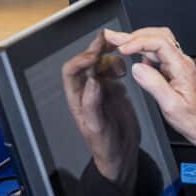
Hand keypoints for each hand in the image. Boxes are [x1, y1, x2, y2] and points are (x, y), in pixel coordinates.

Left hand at [61, 32, 139, 195]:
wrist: (121, 156)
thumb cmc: (104, 147)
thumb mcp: (97, 128)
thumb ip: (93, 104)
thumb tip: (92, 80)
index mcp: (77, 98)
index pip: (71, 71)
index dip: (80, 60)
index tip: (94, 55)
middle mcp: (87, 91)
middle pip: (86, 63)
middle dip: (95, 50)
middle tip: (107, 39)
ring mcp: (101, 90)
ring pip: (100, 64)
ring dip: (108, 56)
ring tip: (118, 55)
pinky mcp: (115, 92)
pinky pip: (113, 72)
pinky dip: (118, 65)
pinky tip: (124, 67)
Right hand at [104, 27, 195, 155]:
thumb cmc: (191, 118)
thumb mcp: (171, 105)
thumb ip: (154, 85)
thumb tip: (137, 67)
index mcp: (181, 66)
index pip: (159, 43)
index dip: (139, 42)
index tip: (123, 48)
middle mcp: (180, 61)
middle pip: (157, 36)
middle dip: (133, 35)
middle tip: (113, 36)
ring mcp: (176, 63)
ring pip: (156, 41)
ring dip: (136, 39)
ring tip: (118, 41)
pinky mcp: (172, 68)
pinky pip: (156, 51)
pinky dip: (141, 48)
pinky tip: (131, 54)